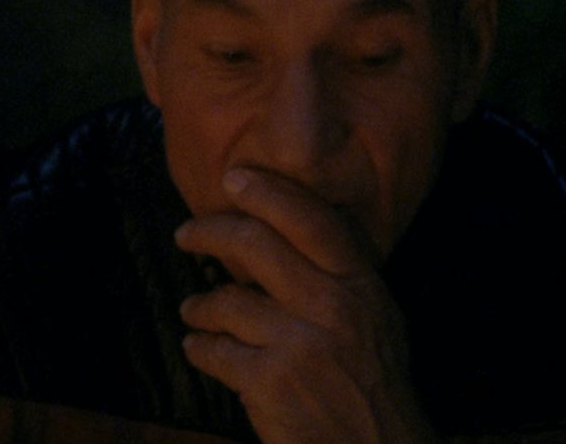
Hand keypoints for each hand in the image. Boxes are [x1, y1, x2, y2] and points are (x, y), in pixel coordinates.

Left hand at [174, 168, 439, 443]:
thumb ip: (343, 277)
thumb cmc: (374, 387)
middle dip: (211, 232)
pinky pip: (216, 351)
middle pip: (257, 245)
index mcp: (360, 285)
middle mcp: (332, 306)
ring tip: (193, 309)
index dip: (268, 193)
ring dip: (200, 305)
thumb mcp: (378, 320)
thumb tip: (292, 233)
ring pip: (227, 300)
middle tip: (187, 233)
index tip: (234, 178)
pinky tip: (199, 348)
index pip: (311, 220)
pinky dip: (200, 348)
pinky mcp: (269, 380)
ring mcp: (299, 343)